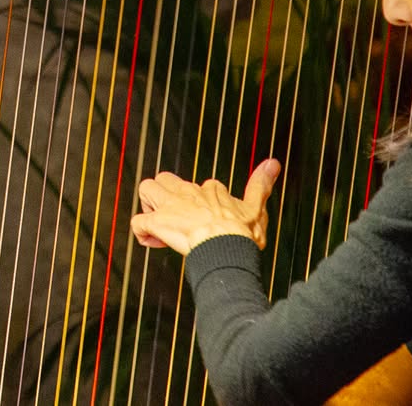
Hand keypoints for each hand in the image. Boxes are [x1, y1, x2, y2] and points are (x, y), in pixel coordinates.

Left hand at [131, 159, 280, 255]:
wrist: (226, 247)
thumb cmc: (241, 233)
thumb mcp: (255, 207)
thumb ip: (261, 185)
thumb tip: (273, 164)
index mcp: (209, 191)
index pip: (198, 187)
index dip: (198, 204)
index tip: (202, 220)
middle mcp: (187, 193)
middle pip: (165, 179)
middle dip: (165, 197)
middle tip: (175, 218)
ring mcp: (170, 206)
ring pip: (146, 189)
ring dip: (149, 207)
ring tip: (161, 225)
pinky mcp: (158, 222)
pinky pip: (138, 222)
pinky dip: (142, 232)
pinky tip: (154, 242)